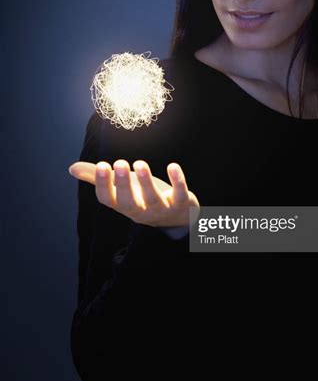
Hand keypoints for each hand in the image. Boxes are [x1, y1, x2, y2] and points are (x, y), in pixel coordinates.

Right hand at [68, 159, 199, 227]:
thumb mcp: (122, 188)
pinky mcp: (182, 204)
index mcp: (123, 205)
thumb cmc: (143, 197)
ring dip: (146, 182)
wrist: (178, 217)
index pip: (108, 200)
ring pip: (153, 199)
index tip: (101, 165)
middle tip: (119, 163)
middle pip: (128, 202)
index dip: (104, 185)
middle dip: (123, 185)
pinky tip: (173, 166)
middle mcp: (140, 211)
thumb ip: (100, 178)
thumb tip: (72, 168)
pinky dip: (177, 182)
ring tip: (140, 163)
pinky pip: (180, 195)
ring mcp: (161, 209)